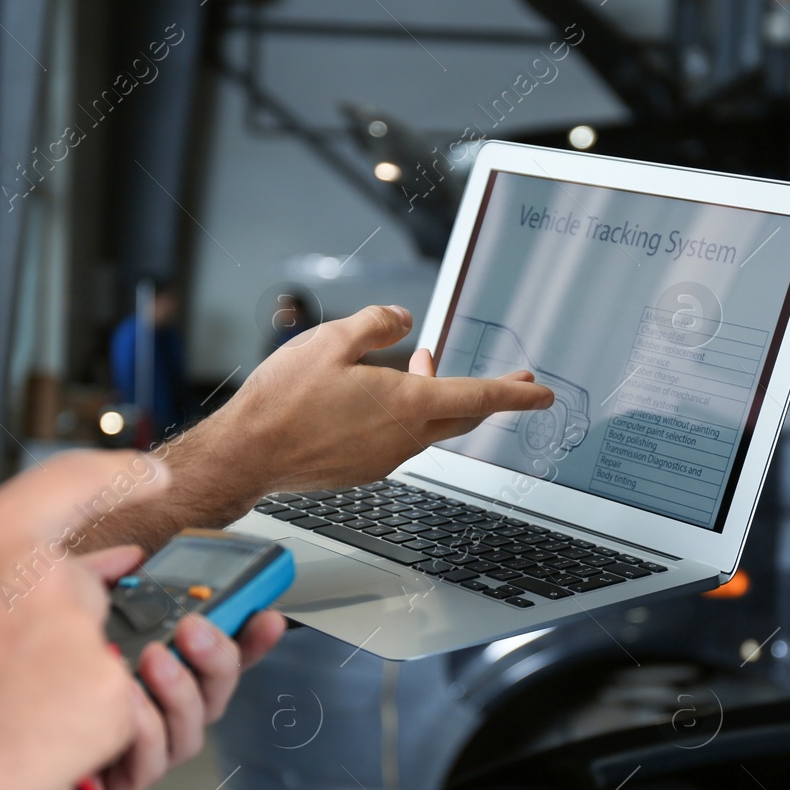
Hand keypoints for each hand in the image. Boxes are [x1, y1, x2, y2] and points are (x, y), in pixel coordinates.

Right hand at [0, 453, 166, 789]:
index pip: (77, 479)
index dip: (123, 473)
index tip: (153, 475)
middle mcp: (46, 576)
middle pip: (79, 586)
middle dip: (45, 623)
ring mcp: (83, 638)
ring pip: (92, 649)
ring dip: (57, 678)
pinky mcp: (107, 699)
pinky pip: (106, 706)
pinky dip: (74, 728)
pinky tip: (17, 741)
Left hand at [79, 544, 284, 789]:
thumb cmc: (4, 677)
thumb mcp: (55, 607)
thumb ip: (97, 578)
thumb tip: (131, 557)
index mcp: (148, 669)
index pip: (214, 654)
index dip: (248, 636)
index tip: (264, 614)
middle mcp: (151, 711)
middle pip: (216, 691)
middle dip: (219, 657)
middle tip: (195, 629)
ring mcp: (137, 750)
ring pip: (192, 730)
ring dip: (180, 693)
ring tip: (154, 662)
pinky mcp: (114, 786)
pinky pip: (149, 763)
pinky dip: (145, 732)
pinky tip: (125, 705)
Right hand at [214, 304, 553, 493]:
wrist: (248, 455)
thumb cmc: (283, 403)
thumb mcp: (331, 341)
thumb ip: (376, 325)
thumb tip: (403, 320)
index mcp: (404, 406)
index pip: (476, 397)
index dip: (514, 394)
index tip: (541, 393)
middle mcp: (402, 438)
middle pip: (461, 417)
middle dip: (489, 397)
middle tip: (512, 383)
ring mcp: (385, 458)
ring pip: (429, 427)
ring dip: (437, 399)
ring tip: (423, 367)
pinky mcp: (365, 469)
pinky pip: (401, 439)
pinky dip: (408, 415)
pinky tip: (384, 396)